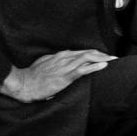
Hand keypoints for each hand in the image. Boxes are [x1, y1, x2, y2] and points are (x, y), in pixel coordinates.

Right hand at [0, 49, 115, 102]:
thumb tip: (64, 64)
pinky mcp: (65, 76)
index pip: (81, 52)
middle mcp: (64, 58)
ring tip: (113, 59)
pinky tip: (104, 65)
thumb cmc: (32, 76)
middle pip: (87, 53)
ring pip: (87, 58)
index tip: (104, 55)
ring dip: (102, 58)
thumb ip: (56, 62)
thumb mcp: (45, 64)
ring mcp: (65, 66)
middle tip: (113, 57)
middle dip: (102, 54)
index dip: (94, 53)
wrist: (23, 83)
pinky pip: (83, 69)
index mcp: (60, 55)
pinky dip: (94, 66)